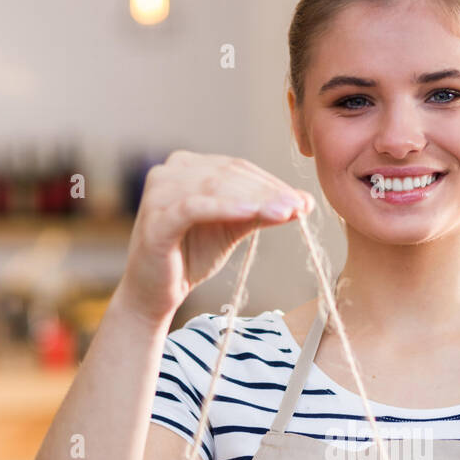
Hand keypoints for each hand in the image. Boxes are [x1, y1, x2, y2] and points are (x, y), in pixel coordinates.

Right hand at [119, 149, 315, 324]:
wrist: (155, 292)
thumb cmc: (192, 256)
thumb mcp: (233, 228)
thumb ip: (262, 211)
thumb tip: (303, 201)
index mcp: (187, 166)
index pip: (237, 168)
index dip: (272, 183)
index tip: (304, 202)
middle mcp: (170, 171)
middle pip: (229, 175)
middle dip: (268, 192)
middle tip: (301, 206)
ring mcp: (159, 192)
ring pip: (215, 188)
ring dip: (255, 199)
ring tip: (286, 212)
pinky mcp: (157, 218)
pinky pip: (196, 208)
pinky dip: (226, 209)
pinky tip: (253, 214)